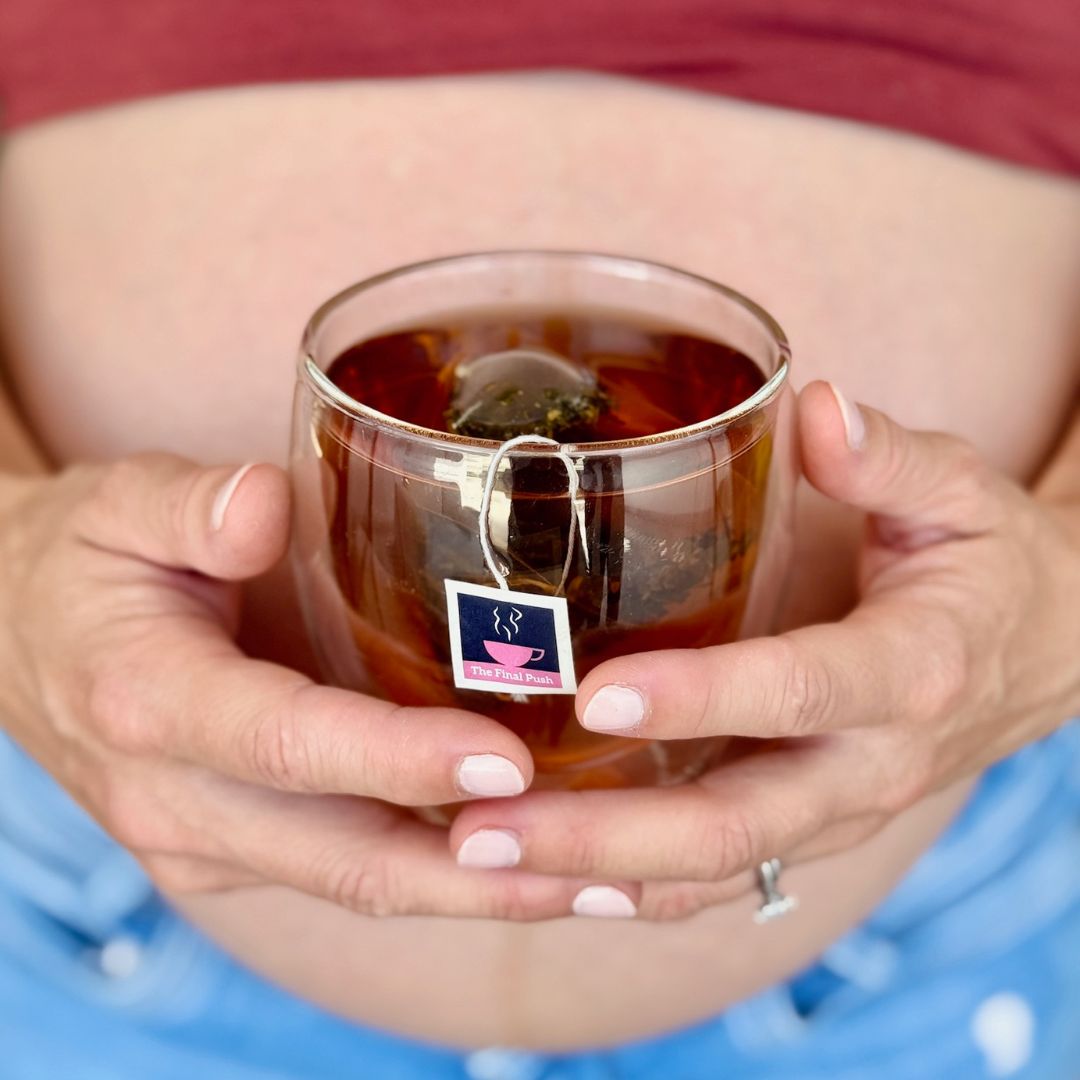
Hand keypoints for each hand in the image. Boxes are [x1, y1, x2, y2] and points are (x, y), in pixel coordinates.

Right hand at [0, 454, 618, 918]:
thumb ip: (190, 505)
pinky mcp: (233, 852)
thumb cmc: (82, 560)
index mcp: (151, 702)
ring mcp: (204, 842)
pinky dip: (440, 876)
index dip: (399, 761)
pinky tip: (526, 858)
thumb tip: (269, 507)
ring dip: (479, 891)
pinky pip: (349, 873)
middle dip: (479, 868)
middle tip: (600, 854)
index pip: (292, 746)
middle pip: (348, 857)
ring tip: (597, 877)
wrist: (12, 633)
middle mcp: (176, 800)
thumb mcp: (117, 504)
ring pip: (359, 886)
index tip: (507, 763)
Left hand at [448, 382, 1079, 919]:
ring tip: (479, 859)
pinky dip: (629, 889)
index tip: (597, 697)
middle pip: (734, 822)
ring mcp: (836, 811)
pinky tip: (543, 880)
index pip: (797, 690)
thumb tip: (815, 407)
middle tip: (482, 828)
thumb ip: (889, 457)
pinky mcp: (808, 827)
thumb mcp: (961, 492)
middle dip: (605, 835)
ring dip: (591, 876)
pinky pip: (716, 877)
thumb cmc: (985, 563)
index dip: (702, 697)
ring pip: (711, 868)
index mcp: (908, 669)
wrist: (1045, 654)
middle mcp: (870, 764)